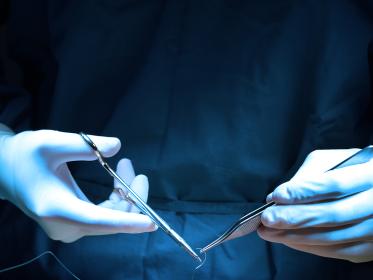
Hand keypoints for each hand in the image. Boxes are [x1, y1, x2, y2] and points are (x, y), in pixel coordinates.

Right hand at [0, 130, 155, 242]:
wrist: (6, 170)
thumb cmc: (25, 155)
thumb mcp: (51, 142)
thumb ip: (86, 145)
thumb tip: (117, 146)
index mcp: (57, 208)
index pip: (99, 220)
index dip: (127, 221)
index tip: (150, 223)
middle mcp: (65, 225)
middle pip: (110, 219)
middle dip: (130, 194)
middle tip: (131, 166)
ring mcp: (70, 227)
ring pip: (110, 217)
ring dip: (124, 193)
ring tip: (126, 166)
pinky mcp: (74, 223)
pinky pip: (104, 215)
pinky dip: (116, 198)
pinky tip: (118, 179)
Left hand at [258, 148, 372, 262]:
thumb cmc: (352, 169)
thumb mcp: (334, 160)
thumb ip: (308, 175)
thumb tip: (279, 197)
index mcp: (371, 173)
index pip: (335, 184)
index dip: (304, 192)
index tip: (277, 196)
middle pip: (333, 214)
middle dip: (295, 218)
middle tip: (267, 219)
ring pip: (333, 236)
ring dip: (296, 236)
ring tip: (270, 232)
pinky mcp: (372, 248)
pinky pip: (338, 251)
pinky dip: (309, 246)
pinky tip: (288, 240)